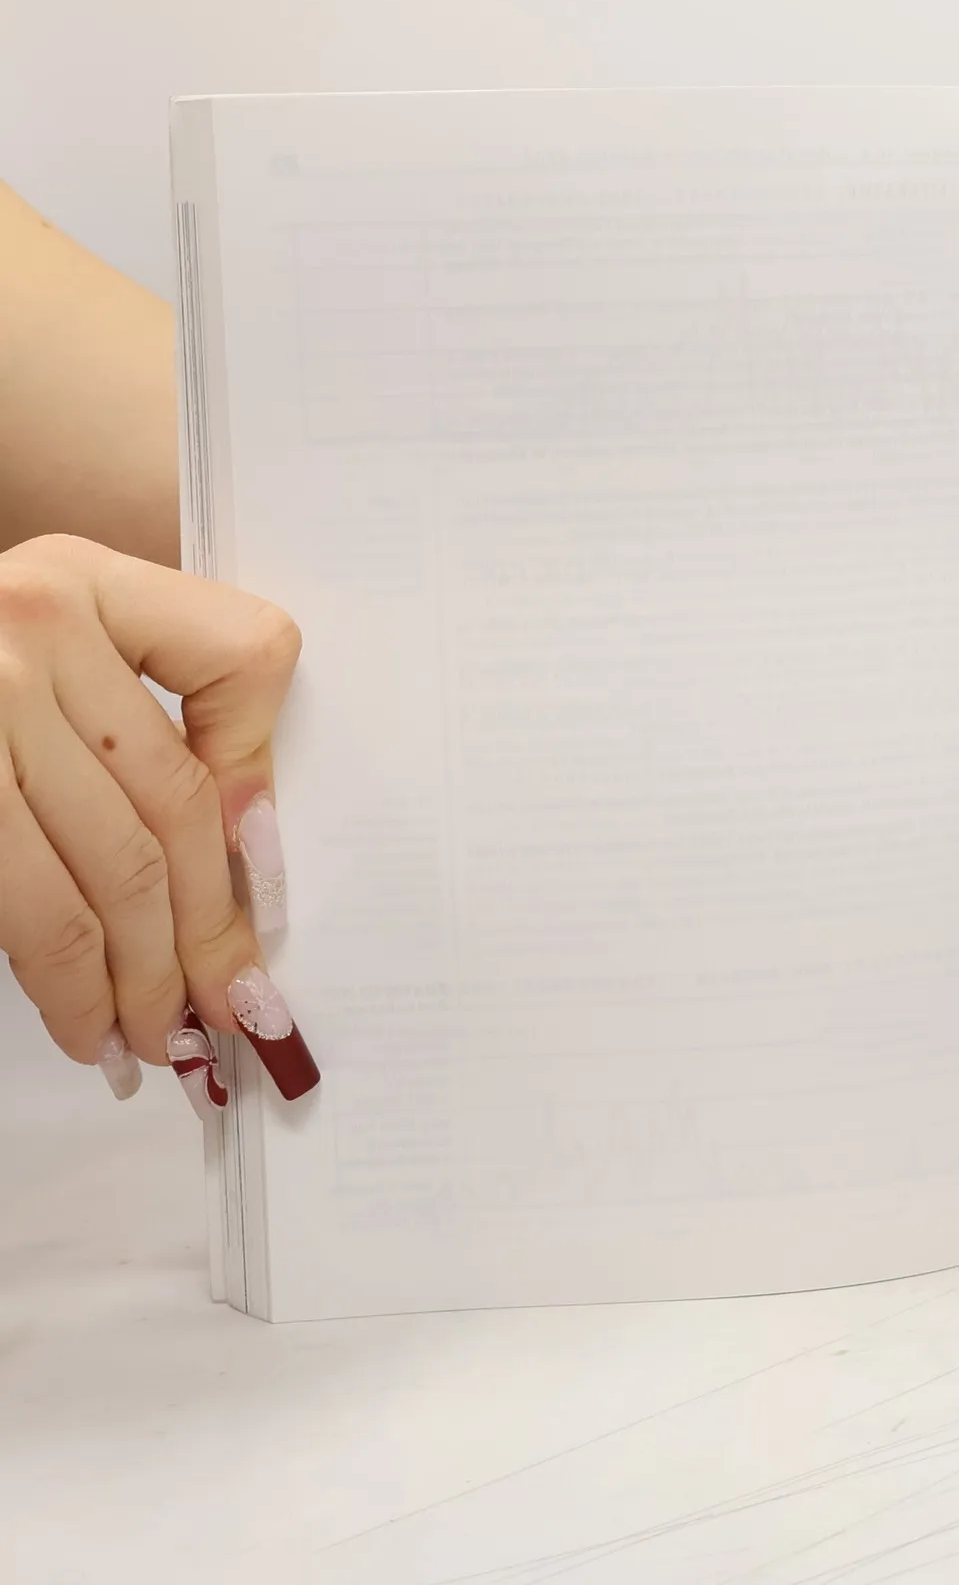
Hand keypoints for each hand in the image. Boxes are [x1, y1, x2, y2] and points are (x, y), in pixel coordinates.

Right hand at [0, 533, 316, 1111]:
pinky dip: (66, 979)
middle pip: (176, 801)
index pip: (244, 658)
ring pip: (109, 868)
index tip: (269, 875)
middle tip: (234, 1009)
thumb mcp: (40, 647)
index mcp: (88, 578)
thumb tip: (247, 849)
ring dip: (144, 976)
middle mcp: (32, 626)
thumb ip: (137, 709)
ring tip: (162, 1039)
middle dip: (210, 928)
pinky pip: (31, 904)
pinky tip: (87, 1021)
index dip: (267, 777)